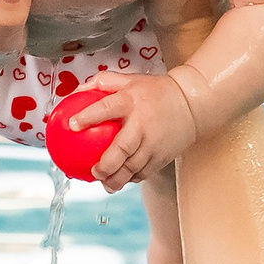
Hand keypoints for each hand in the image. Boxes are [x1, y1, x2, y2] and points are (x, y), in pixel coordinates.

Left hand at [73, 71, 199, 192]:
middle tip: (94, 172)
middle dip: (106, 164)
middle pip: (122, 148)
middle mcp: (142, 123)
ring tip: (106, 184)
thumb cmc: (156, 91)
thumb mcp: (131, 80)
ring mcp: (154, 142)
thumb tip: (78, 91)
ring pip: (133, 166)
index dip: (88, 116)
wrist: (192, 104)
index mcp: (131, 101)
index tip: (72, 125)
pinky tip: (122, 181)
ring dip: (117, 178)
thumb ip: (104, 83)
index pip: (106, 108)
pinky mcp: (163, 155)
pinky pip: (145, 171)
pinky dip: (132, 178)